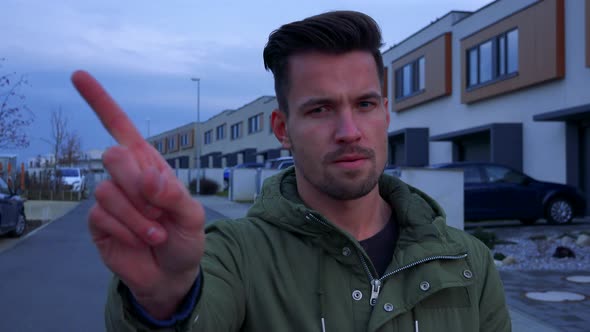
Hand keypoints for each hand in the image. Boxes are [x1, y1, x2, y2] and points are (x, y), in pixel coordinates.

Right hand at [72, 71, 204, 318]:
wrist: (173, 274)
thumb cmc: (185, 238)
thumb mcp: (191, 216)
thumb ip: (174, 195)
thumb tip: (148, 177)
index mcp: (149, 165)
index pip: (121, 127)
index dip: (101, 102)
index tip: (79, 76)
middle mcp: (126, 177)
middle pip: (113, 156)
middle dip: (137, 183)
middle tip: (158, 206)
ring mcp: (110, 199)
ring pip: (108, 191)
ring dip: (138, 217)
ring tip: (157, 233)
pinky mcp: (98, 222)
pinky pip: (103, 217)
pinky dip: (128, 231)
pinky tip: (142, 241)